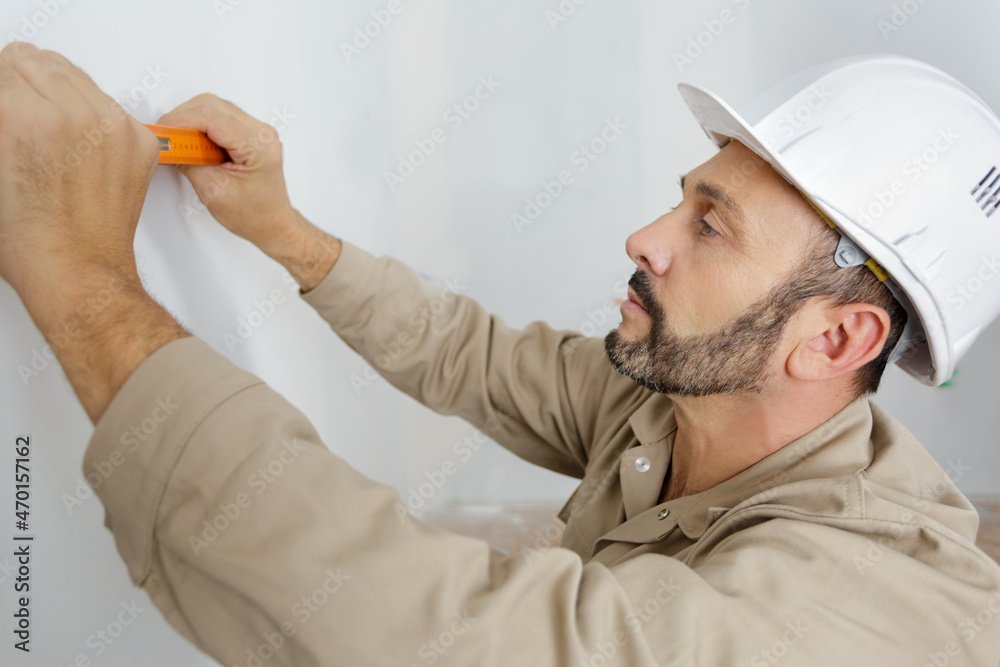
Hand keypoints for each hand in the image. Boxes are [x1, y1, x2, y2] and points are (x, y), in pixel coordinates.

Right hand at [0, 42, 158, 294]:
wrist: (78, 273)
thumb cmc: (30, 239)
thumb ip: (1, 122)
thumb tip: (6, 102)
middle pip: (35, 61)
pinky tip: (75, 145)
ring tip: (42, 129)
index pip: (1, 68)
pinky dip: (89, 114)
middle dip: (18, 85)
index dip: (0, 96)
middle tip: (13, 116)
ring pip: (72, 75)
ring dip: (53, 93)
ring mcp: (113, 127)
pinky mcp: (139, 140)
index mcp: (26, 119)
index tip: (4, 114)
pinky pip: (106, 102)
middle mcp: (76, 117)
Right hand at [156, 93, 301, 256]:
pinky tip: (195, 144)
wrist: (271, 224)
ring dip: (192, 121)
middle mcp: (262, 133)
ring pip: (215, 107)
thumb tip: (166, 144)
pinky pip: (221, 118)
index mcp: (259, 145)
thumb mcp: (212, 191)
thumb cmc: (253, 215)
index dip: (179, 120)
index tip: (161, 132)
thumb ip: (187, 162)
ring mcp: (259, 131)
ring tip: (181, 144)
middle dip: (183, 118)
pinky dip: (202, 126)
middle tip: (167, 138)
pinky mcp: (251, 134)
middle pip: (212, 105)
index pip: (211, 116)